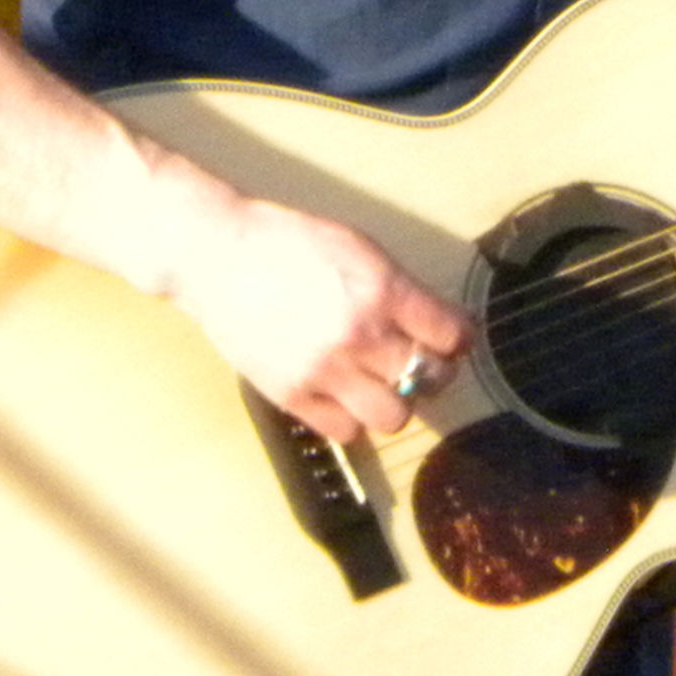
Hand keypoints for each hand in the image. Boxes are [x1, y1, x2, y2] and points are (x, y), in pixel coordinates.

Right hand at [159, 191, 472, 444]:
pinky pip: (346, 431)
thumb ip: (399, 289)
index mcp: (381, 289)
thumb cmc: (287, 243)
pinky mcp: (292, 395)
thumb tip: (441, 324)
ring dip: (396, 402)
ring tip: (381, 383)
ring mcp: (325, 369)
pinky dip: (353, 418)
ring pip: (394, 417)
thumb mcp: (357, 247)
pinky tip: (344, 395)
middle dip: (434, 371)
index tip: (451, 339)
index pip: (451, 335)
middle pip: (430, 379)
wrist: (217, 256)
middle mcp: (359, 333)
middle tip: (420, 362)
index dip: (458, 338)